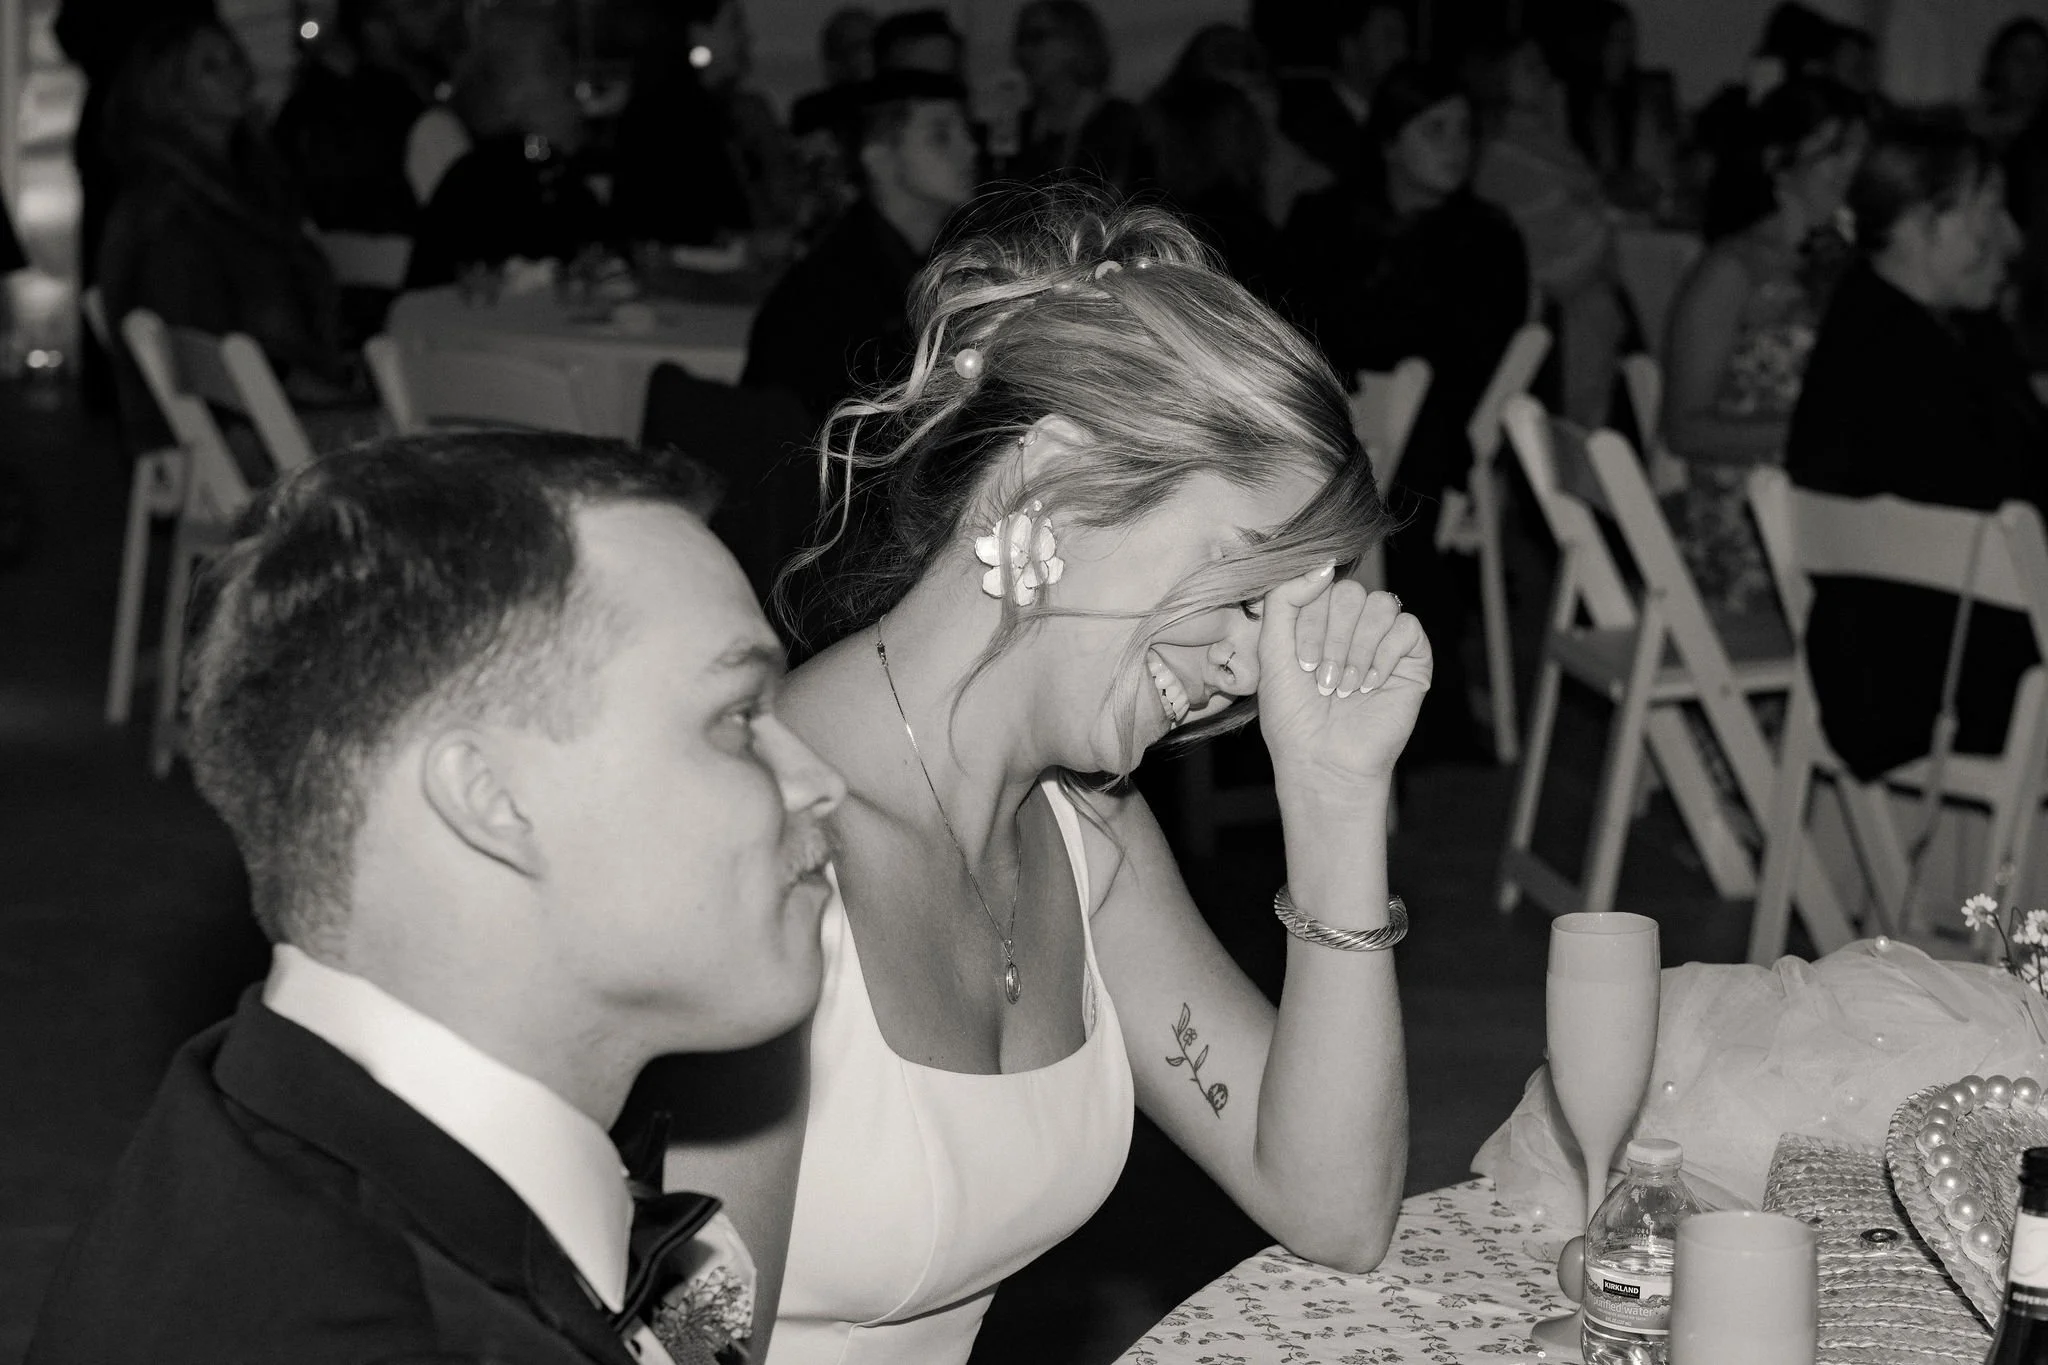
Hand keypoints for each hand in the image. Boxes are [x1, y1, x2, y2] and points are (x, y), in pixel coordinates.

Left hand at [1255, 565, 1431, 792]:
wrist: (1323, 761)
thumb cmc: (1293, 715)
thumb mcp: (1271, 650)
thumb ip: (1285, 599)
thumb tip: (1324, 563)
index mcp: (1318, 619)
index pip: (1321, 586)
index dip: (1310, 622)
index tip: (1301, 663)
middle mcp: (1352, 626)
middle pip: (1351, 592)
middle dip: (1332, 638)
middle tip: (1323, 679)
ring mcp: (1384, 641)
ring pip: (1381, 605)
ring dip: (1357, 650)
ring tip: (1345, 687)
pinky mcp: (1413, 659)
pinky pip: (1408, 628)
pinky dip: (1385, 657)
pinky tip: (1370, 686)